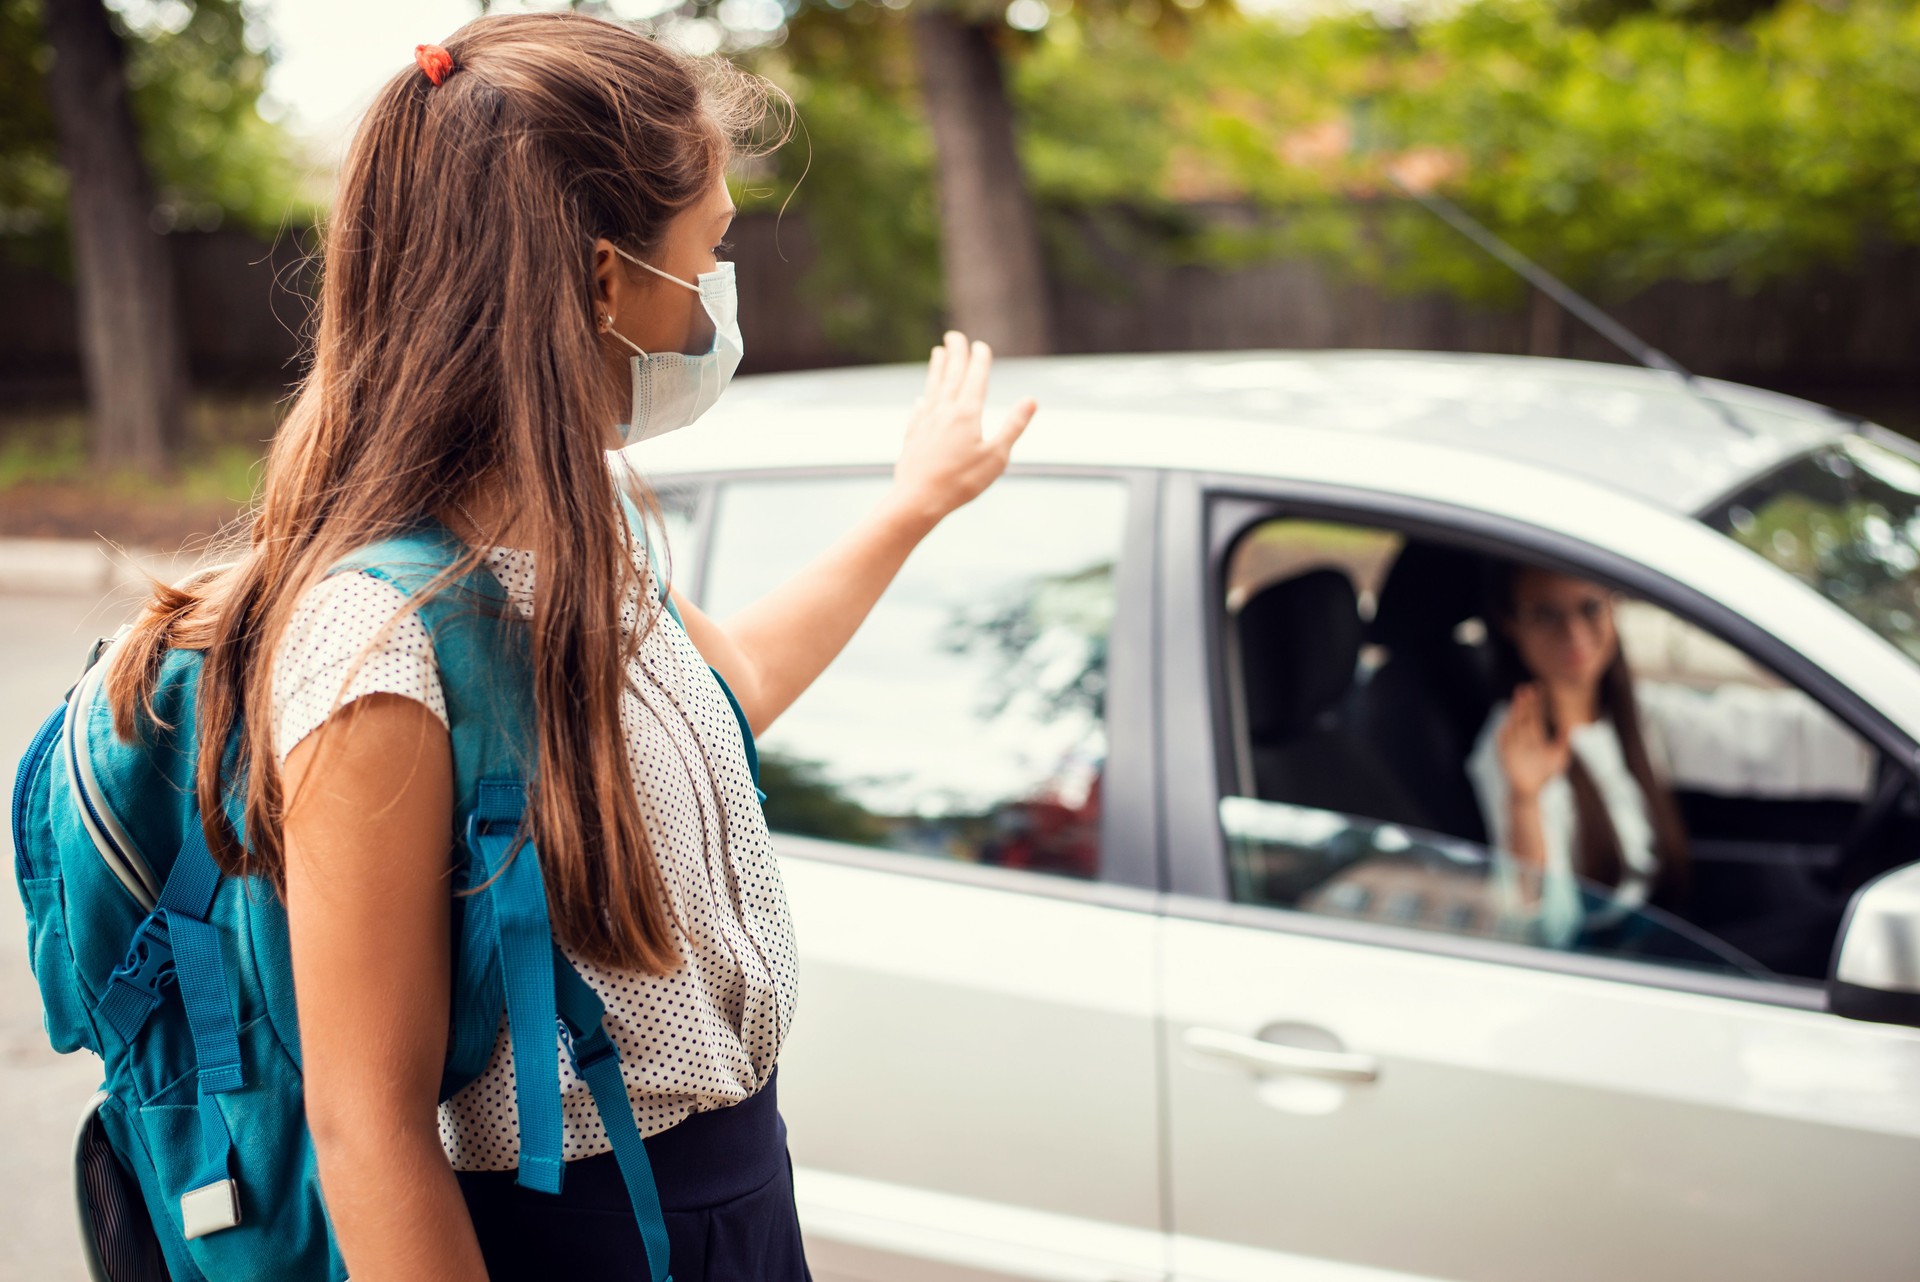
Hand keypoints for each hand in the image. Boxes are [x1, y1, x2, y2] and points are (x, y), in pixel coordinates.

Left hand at [889, 330, 1036, 524]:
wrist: (917, 500)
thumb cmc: (961, 482)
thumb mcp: (996, 456)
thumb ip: (1013, 426)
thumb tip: (1031, 400)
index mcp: (966, 414)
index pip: (975, 379)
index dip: (979, 360)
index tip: (980, 345)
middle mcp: (944, 412)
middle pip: (950, 376)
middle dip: (954, 354)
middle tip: (954, 335)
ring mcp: (925, 423)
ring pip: (932, 389)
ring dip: (937, 370)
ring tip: (937, 354)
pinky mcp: (913, 438)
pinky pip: (919, 412)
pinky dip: (923, 401)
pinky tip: (921, 400)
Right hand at [1497, 683, 1572, 802]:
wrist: (1530, 792)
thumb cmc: (1544, 775)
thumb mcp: (1559, 757)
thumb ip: (1564, 742)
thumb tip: (1573, 729)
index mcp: (1535, 736)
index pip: (1536, 714)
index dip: (1538, 702)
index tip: (1539, 687)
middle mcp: (1523, 737)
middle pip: (1524, 716)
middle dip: (1525, 702)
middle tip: (1527, 687)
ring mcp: (1513, 744)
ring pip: (1515, 724)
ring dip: (1516, 711)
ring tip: (1519, 699)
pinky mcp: (1505, 753)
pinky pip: (1504, 740)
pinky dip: (1506, 730)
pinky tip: (1508, 721)